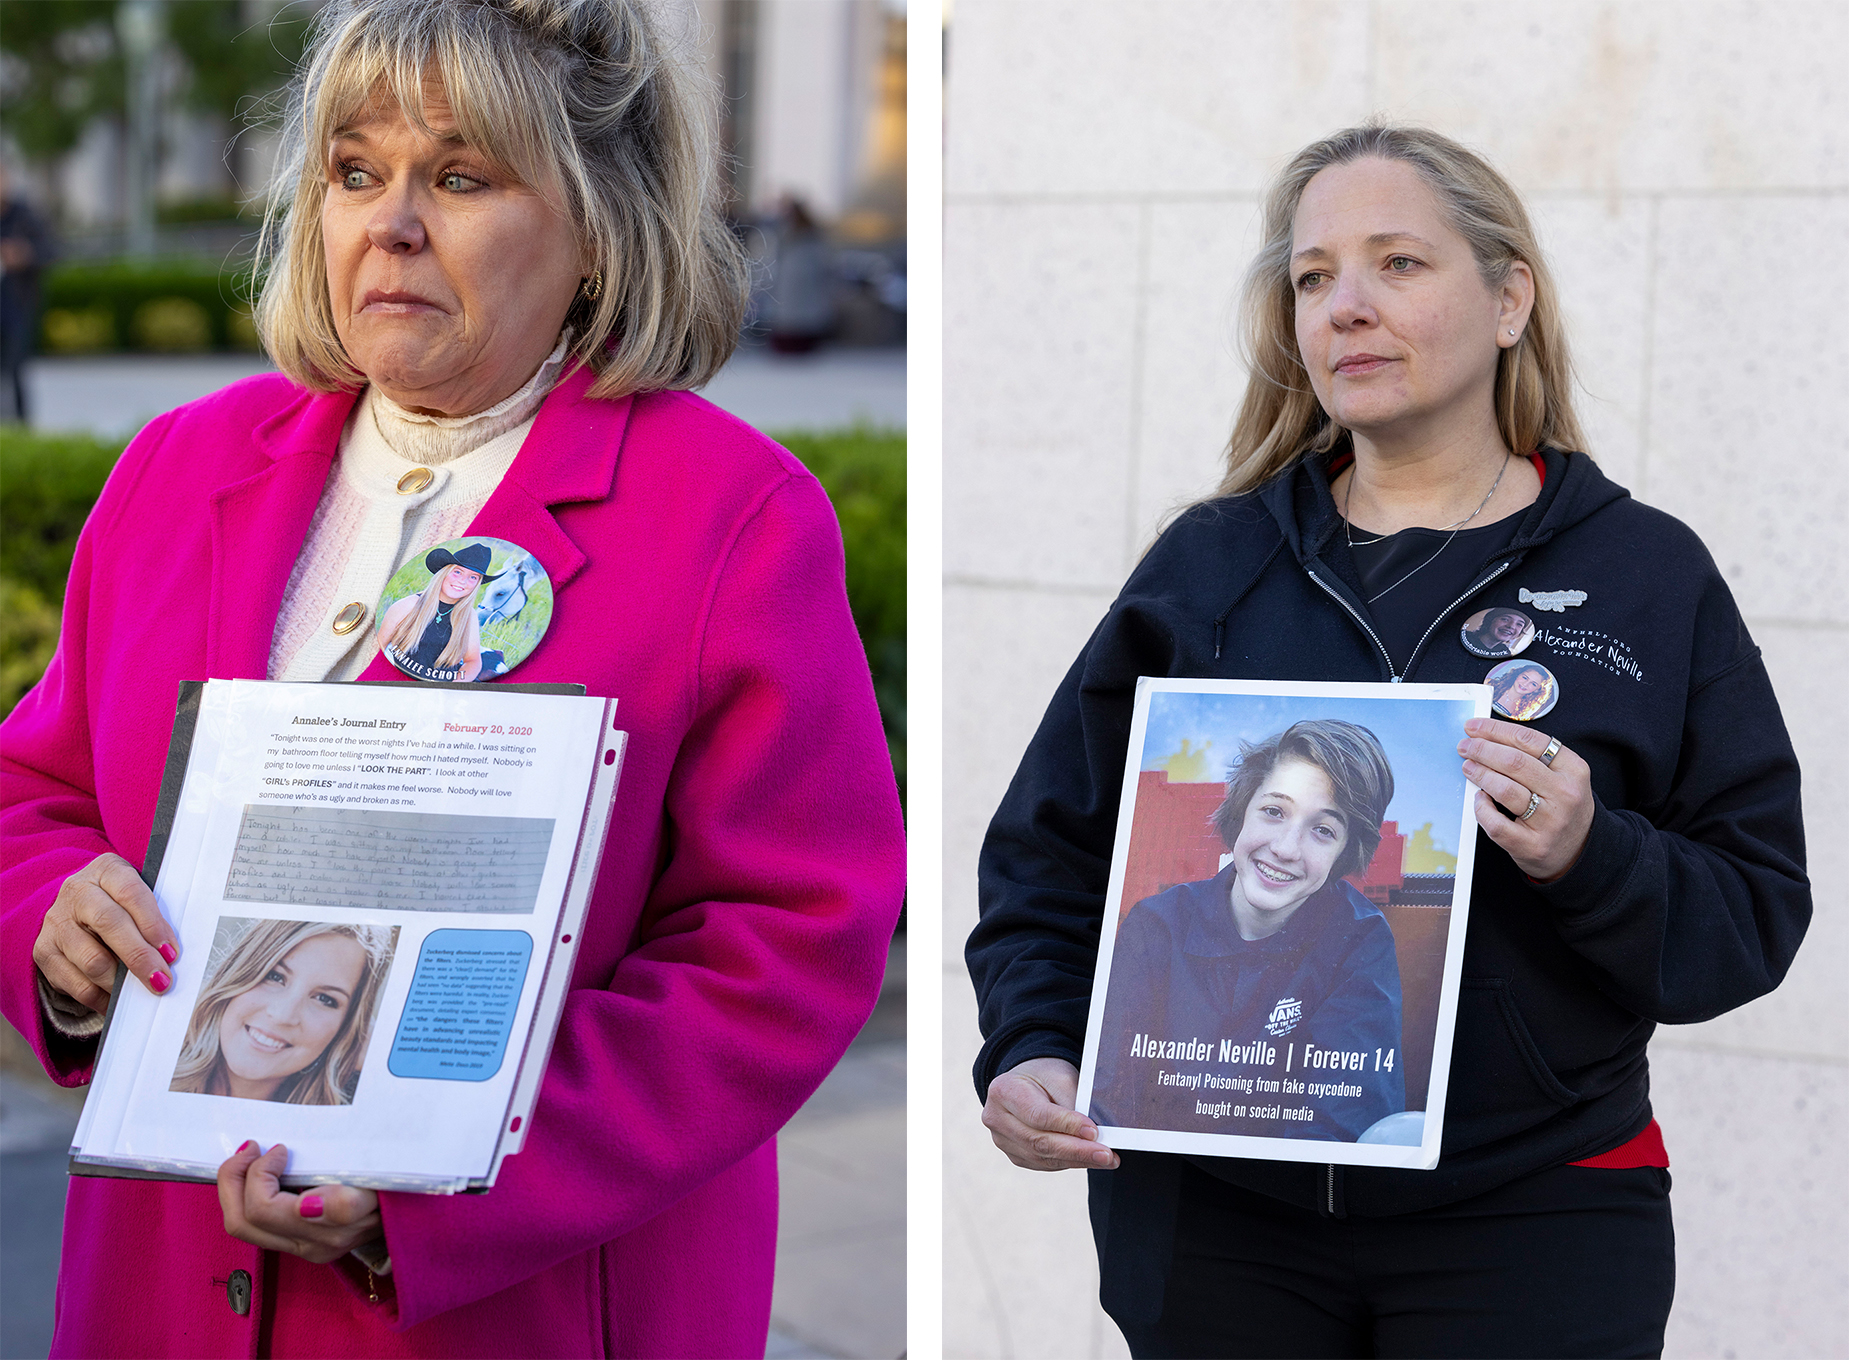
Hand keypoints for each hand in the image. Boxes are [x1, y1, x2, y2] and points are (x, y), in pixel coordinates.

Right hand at [33, 852, 177, 1012]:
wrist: (75, 907)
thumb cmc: (122, 903)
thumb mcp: (138, 896)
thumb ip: (154, 915)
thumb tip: (171, 955)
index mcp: (107, 871)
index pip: (132, 894)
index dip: (153, 925)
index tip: (171, 952)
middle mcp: (77, 893)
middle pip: (109, 924)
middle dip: (139, 957)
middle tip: (162, 980)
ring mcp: (56, 923)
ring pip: (91, 959)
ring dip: (121, 981)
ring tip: (143, 991)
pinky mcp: (44, 952)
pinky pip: (75, 984)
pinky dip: (101, 997)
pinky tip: (118, 1001)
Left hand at [218, 1142, 382, 1264]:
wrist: (409, 1211)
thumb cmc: (392, 1182)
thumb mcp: (381, 1181)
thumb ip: (348, 1200)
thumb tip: (306, 1207)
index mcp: (335, 1226)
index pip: (271, 1211)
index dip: (263, 1175)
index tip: (281, 1149)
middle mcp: (316, 1243)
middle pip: (246, 1219)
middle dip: (236, 1176)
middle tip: (252, 1146)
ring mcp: (304, 1248)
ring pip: (241, 1227)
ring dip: (234, 1186)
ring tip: (248, 1157)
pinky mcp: (297, 1246)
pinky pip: (252, 1226)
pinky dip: (244, 1195)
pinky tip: (257, 1174)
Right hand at [981, 1056, 1119, 1171]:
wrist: (1027, 1081)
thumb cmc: (1045, 1075)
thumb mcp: (1060, 1077)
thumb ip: (1074, 1103)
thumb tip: (1095, 1135)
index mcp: (1004, 1091)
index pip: (1038, 1115)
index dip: (1067, 1125)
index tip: (1094, 1132)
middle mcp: (997, 1119)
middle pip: (1039, 1142)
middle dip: (1078, 1150)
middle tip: (1107, 1154)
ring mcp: (1003, 1141)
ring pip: (1043, 1158)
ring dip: (1078, 1160)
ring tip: (1105, 1159)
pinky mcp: (1015, 1155)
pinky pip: (1044, 1164)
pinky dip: (1069, 1162)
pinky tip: (1088, 1159)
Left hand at [1459, 717, 1594, 881]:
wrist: (1580, 850)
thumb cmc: (1561, 805)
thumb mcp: (1562, 776)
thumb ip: (1533, 756)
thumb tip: (1486, 736)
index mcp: (1573, 769)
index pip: (1529, 740)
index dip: (1495, 730)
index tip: (1473, 727)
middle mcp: (1565, 794)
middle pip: (1514, 762)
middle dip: (1482, 750)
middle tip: (1465, 747)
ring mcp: (1550, 821)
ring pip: (1504, 790)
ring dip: (1480, 774)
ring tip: (1468, 767)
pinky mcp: (1532, 845)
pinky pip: (1497, 824)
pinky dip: (1482, 808)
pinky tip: (1478, 799)